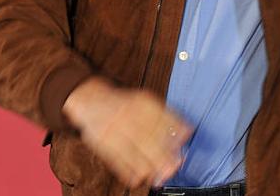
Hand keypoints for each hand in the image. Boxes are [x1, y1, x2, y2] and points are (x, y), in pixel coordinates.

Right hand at [63, 77, 190, 187]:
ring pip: (132, 151)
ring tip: (160, 178)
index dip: (172, 134)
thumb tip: (188, 132)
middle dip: (162, 155)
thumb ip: (165, 116)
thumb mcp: (145, 102)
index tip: (183, 147)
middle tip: (174, 167)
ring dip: (148, 167)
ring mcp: (112, 129)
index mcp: (140, 103)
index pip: (159, 120)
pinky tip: (139, 179)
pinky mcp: (101, 143)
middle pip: (147, 138)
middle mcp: (126, 115)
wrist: (92, 100)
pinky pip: (116, 159)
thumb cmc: (126, 105)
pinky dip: (127, 171)